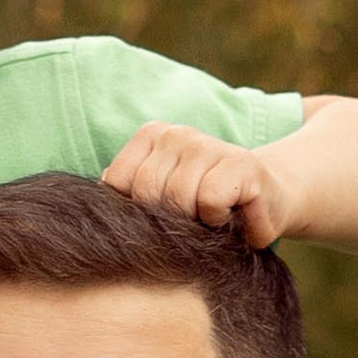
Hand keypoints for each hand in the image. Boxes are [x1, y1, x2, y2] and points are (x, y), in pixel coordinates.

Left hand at [100, 124, 296, 246]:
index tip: (162, 216)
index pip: (116, 183)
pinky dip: (221, 219)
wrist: (267, 203)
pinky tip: (233, 216)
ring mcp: (210, 145)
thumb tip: (90, 210)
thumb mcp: (161, 199)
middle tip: (193, 221)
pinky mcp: (243, 164)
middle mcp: (178, 134)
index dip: (136, 213)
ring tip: (213, 219)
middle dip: (169, 221)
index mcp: (152, 137)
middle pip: (148, 193)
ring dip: (198, 224)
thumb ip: (127, 196)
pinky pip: (212, 200)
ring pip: (180, 199)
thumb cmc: (206, 208)